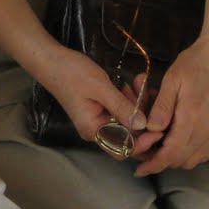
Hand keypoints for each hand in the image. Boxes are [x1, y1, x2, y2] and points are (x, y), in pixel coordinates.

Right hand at [32, 43, 151, 148]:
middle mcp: (96, 129)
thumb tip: (144, 125)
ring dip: (136, 105)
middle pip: (128, 135)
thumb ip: (122, 107)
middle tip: (152, 96)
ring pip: (125, 120)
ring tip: (140, 84)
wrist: (50, 59)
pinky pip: (119, 110)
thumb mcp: (101, 88)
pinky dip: (127, 99)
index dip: (143, 142)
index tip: (158, 127)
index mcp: (93, 130)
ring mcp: (97, 118)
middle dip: (143, 119)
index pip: (123, 149)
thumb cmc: (72, 73)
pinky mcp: (99, 107)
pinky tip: (131, 84)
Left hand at [132, 35, 208, 174]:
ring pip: (196, 159)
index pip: (171, 155)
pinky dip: (193, 153)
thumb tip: (150, 130)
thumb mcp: (172, 80)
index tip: (139, 170)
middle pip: (182, 160)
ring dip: (178, 158)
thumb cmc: (197, 63)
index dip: (154, 165)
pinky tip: (182, 140)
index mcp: (192, 120)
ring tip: (162, 146)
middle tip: (147, 152)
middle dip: (163, 161)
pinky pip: (208, 151)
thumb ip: (162, 108)